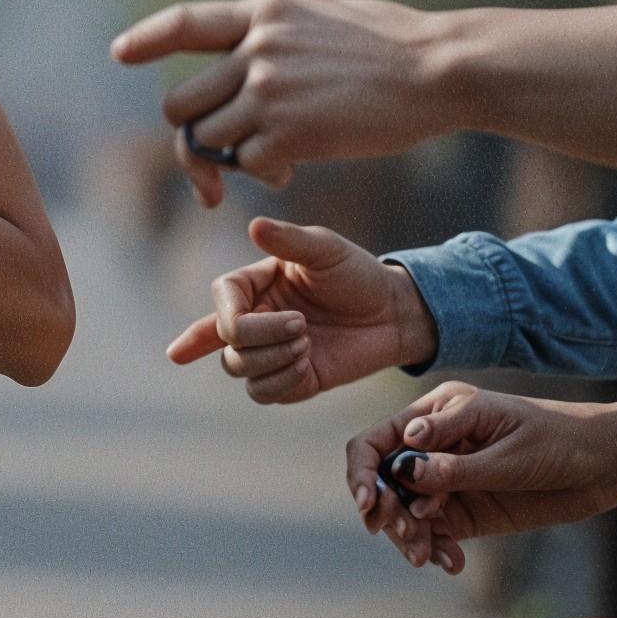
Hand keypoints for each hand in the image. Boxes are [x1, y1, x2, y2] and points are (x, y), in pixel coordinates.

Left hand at [110, 0, 451, 203]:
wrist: (440, 70)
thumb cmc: (395, 40)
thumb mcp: (330, 8)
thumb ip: (291, 12)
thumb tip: (280, 3)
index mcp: (264, 13)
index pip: (184, 23)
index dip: (147, 40)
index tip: (120, 54)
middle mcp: (254, 50)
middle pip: (180, 104)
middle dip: (192, 133)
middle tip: (218, 154)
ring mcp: (267, 93)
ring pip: (205, 141)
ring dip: (228, 160)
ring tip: (268, 160)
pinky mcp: (287, 134)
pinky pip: (246, 166)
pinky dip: (263, 175)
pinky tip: (291, 169)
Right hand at [166, 217, 435, 401]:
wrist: (394, 314)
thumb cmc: (357, 274)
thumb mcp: (326, 250)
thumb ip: (289, 240)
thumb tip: (254, 225)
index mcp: (254, 283)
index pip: (222, 298)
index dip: (240, 313)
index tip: (292, 313)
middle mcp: (253, 316)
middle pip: (227, 338)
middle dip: (262, 336)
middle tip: (304, 325)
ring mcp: (267, 350)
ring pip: (236, 367)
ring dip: (271, 360)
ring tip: (308, 345)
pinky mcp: (287, 379)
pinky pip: (261, 392)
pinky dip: (280, 383)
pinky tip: (306, 367)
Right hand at [346, 382, 616, 574]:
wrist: (605, 465)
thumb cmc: (559, 440)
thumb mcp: (507, 450)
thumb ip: (453, 464)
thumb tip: (399, 471)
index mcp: (435, 416)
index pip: (376, 441)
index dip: (361, 472)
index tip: (369, 506)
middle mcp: (431, 447)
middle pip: (382, 482)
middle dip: (388, 512)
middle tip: (410, 539)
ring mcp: (446, 480)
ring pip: (403, 512)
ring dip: (409, 537)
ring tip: (430, 557)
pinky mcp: (463, 510)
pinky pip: (432, 533)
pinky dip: (434, 550)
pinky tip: (451, 563)